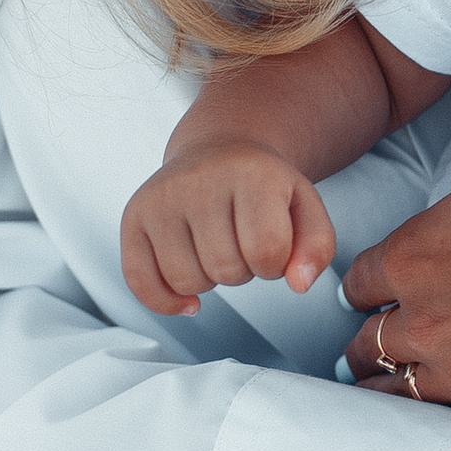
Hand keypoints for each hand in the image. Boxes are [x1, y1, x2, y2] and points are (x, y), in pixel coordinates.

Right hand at [121, 143, 335, 317]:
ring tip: (215, 249)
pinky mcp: (133, 217)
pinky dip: (164, 301)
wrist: (218, 149)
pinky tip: (185, 297)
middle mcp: (199, 181)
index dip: (275, 264)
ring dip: (208, 280)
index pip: (266, 250)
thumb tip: (299, 283)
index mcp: (250, 173)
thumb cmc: (261, 184)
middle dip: (242, 271)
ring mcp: (160, 198)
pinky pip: (140, 282)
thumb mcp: (304, 205)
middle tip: (240, 243)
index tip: (271, 246)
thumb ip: (317, 245)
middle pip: (226, 270)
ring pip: (186, 281)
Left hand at [340, 144, 450, 419]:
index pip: (356, 286)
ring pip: (397, 395)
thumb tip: (430, 260)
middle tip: (377, 347)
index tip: (377, 296)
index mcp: (412, 258)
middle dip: (372, 341)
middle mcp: (426, 321)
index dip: (369, 290)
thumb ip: (442, 240)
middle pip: (366, 346)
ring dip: (396, 387)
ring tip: (397, 389)